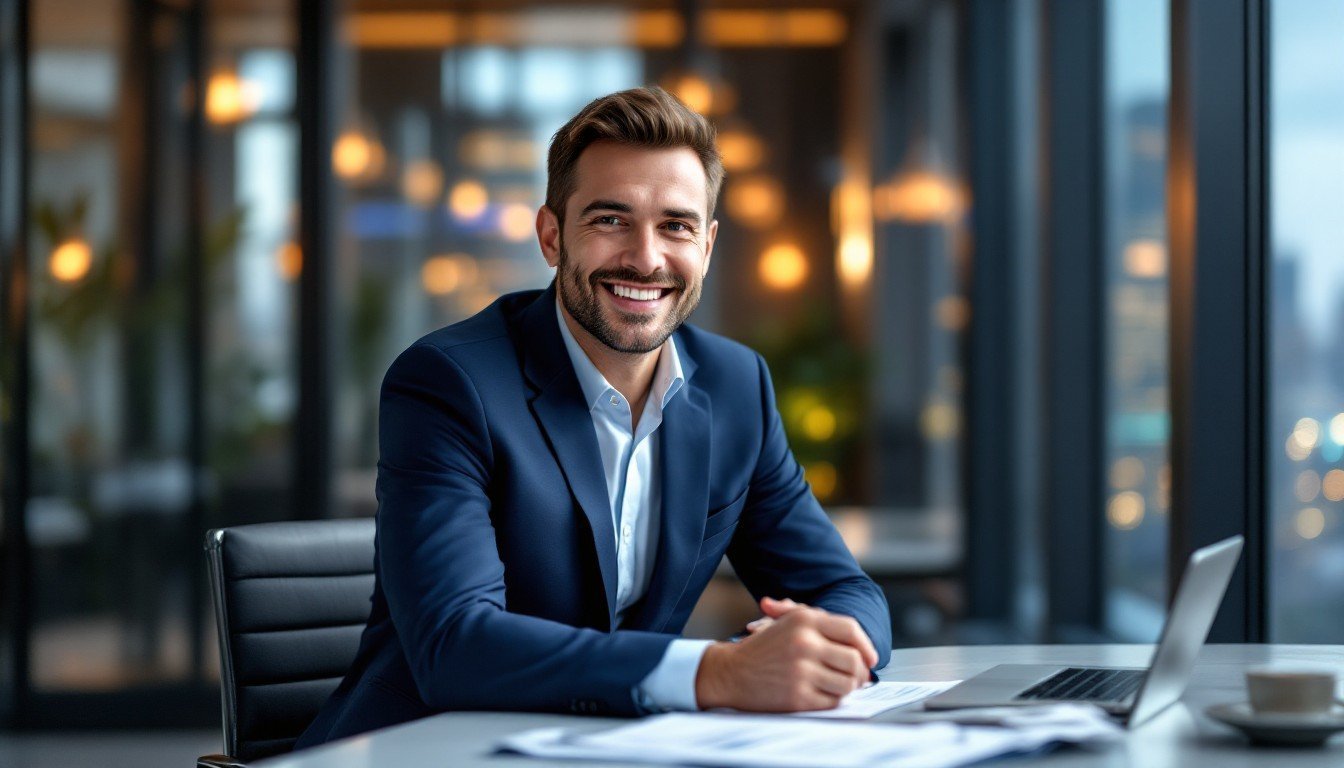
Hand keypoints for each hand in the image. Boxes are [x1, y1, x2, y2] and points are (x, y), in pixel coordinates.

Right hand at [696, 601, 878, 711]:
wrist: (730, 672)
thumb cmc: (763, 647)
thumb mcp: (789, 623)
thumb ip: (824, 626)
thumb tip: (860, 645)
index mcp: (805, 620)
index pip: (852, 630)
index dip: (866, 646)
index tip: (869, 658)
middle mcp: (805, 642)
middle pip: (854, 659)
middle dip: (860, 671)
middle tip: (857, 677)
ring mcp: (802, 670)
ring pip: (847, 683)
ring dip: (848, 687)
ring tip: (840, 686)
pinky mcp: (798, 696)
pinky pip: (832, 701)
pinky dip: (832, 699)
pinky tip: (823, 694)